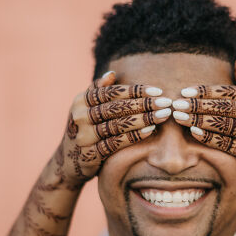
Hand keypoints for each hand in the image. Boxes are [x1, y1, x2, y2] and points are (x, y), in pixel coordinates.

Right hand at [49, 71, 172, 188]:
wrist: (68, 162)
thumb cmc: (85, 129)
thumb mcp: (86, 108)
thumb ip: (98, 91)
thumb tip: (112, 73)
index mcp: (81, 101)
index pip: (112, 92)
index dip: (136, 91)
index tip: (158, 91)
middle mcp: (80, 116)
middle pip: (116, 107)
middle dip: (144, 104)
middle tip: (166, 103)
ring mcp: (83, 136)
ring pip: (117, 125)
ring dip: (143, 119)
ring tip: (162, 116)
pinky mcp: (89, 154)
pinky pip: (115, 143)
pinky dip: (134, 136)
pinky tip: (150, 131)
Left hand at [171, 54, 235, 191]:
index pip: (231, 91)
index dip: (207, 91)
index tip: (185, 92)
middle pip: (227, 107)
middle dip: (199, 105)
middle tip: (176, 104)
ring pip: (226, 125)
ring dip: (200, 120)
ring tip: (179, 117)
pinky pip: (229, 144)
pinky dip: (210, 138)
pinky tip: (193, 133)